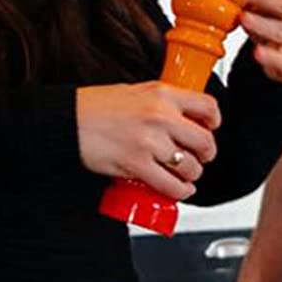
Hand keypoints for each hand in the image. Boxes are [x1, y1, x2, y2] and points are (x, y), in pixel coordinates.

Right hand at [77, 82, 220, 199]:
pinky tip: (179, 189)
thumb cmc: (95, 106)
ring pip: (190, 167)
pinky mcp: (137, 165)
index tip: (210, 129)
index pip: (208, 106)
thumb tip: (182, 114)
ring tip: (185, 175)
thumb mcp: (135, 90)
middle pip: (205, 141)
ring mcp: (150, 142)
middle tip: (200, 157)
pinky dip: (179, 191)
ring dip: (192, 175)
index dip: (214, 122)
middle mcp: (160, 116)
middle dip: (207, 154)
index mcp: (162, 94)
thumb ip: (161, 101)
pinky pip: (171, 185)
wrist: (67, 121)